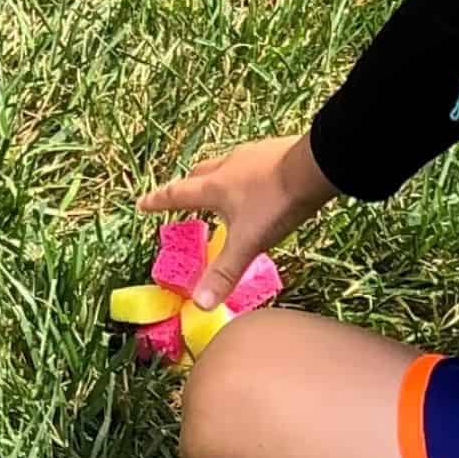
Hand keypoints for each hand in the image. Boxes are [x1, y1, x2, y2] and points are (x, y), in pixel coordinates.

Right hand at [136, 133, 338, 309]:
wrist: (317, 166)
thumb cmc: (276, 204)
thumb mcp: (249, 243)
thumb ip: (225, 272)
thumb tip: (199, 305)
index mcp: (214, 187)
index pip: (177, 195)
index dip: (158, 202)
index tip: (141, 204)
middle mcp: (228, 166)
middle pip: (199, 174)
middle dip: (188, 186)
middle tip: (182, 195)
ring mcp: (253, 155)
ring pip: (225, 166)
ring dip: (217, 178)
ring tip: (220, 191)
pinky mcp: (275, 152)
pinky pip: (251, 163)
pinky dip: (245, 175)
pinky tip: (258, 184)